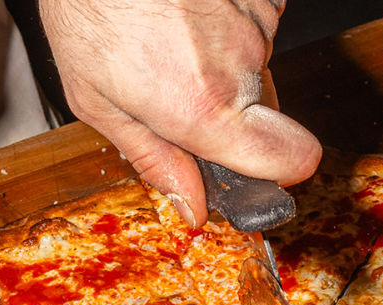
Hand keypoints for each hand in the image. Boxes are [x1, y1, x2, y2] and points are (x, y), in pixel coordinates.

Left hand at [39, 0, 322, 225]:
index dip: (280, 169)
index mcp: (201, 107)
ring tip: (172, 34)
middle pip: (268, 111)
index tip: (253, 165)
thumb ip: (153, 157)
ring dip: (223, 58)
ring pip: (257, 63)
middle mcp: (239, 65)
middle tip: (180, 83)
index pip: (294, 160)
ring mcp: (256, 21)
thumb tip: (192, 205)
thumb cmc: (88, 7)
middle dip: (232, 107)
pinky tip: (188, 11)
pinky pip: (257, 22)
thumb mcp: (96, 99)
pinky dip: (228, 21)